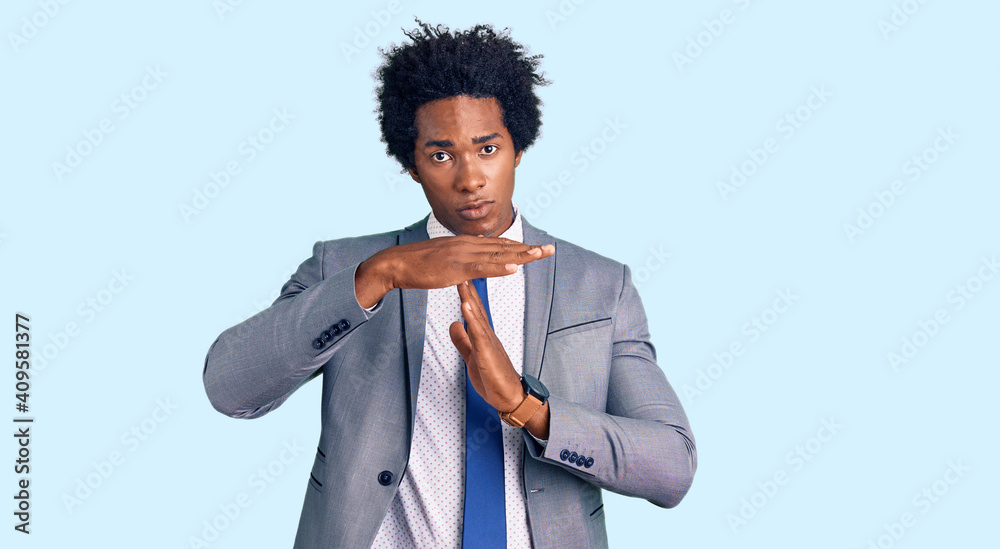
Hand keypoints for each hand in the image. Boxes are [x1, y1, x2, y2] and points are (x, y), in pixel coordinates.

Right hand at [355, 236, 553, 307]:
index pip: (499, 244)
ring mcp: (462, 255)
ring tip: (541, 255)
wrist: (397, 264)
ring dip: (522, 255)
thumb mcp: (446, 262)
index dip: (520, 246)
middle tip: (550, 249)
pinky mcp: (455, 267)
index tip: (537, 248)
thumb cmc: (419, 266)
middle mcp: (467, 245)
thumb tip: (475, 266)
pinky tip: (514, 267)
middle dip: (529, 249)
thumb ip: (463, 262)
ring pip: (498, 255)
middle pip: (504, 246)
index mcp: (466, 243)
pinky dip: (499, 267)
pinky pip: (481, 268)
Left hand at [448, 280, 522, 411]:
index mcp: (483, 336)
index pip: (473, 310)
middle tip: (460, 269)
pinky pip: (478, 332)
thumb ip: (463, 340)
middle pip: (476, 307)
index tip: (459, 276)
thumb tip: (453, 324)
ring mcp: (489, 342)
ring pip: (477, 316)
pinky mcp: (488, 352)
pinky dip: (471, 318)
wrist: (510, 397)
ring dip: (469, 298)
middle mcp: (487, 335)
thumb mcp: (471, 356)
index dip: (466, 293)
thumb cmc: (493, 379)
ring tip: (462, 281)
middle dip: (467, 288)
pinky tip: (465, 305)